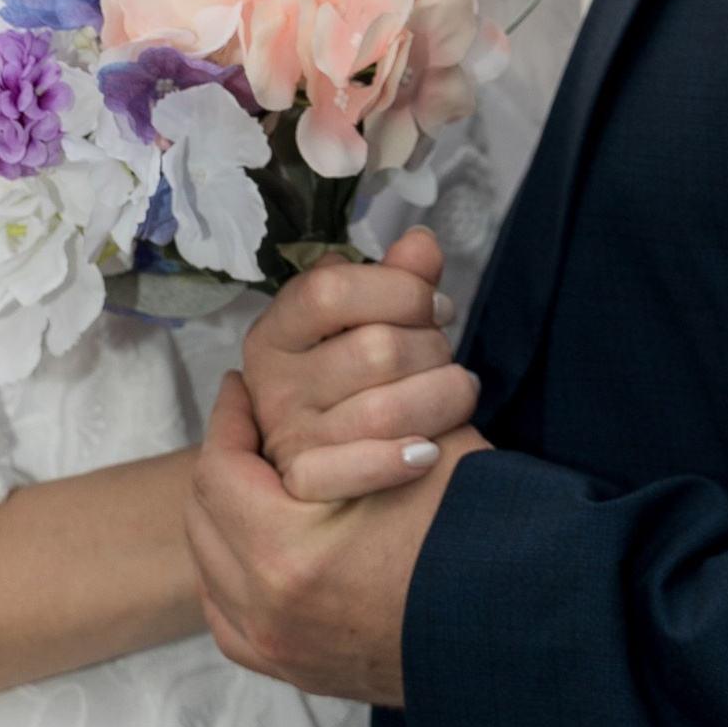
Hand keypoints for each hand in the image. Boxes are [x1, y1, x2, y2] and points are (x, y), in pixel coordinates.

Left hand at [188, 370, 482, 705]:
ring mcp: (279, 650)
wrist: (518, 636)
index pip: (220, 468)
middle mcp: (268, 612)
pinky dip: (234, 578)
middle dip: (225, 461)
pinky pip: (232, 620)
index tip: (243, 386)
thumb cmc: (476, 537)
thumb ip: (366, 400)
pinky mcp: (298, 673)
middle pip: (205, 517)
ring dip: (224, 517)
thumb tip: (333, 353)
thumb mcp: (425, 448)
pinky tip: (259, 548)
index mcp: (286, 554)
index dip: (230, 418)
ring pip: (212, 569)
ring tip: (257, 477)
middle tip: (250, 425)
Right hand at [241, 225, 478, 501]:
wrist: (339, 470)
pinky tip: (430, 451)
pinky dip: (400, 460)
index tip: (438, 307)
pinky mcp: (308, 484)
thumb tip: (422, 242)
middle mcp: (273, 383)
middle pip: (373, 350)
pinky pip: (358, 469)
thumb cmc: (357, 380)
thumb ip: (395, 280)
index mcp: (276, 332)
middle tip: (445, 357)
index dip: (399, 291)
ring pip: (384, 410)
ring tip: (454, 393)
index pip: (329, 291)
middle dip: (432, 348)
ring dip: (440, 398)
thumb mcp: (367, 324)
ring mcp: (289, 437)